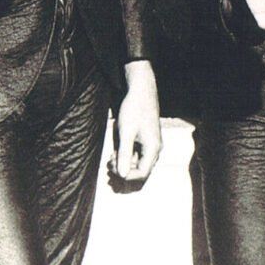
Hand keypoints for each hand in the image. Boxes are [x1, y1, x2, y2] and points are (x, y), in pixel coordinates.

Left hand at [111, 60, 160, 182]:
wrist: (141, 89)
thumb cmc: (134, 108)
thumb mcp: (125, 132)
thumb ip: (124, 154)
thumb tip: (122, 175)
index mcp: (153, 148)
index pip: (142, 174)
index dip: (126, 175)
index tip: (111, 168)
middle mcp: (156, 149)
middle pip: (141, 171)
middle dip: (124, 171)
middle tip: (108, 163)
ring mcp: (152, 144)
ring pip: (139, 163)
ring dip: (125, 164)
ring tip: (110, 157)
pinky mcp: (148, 140)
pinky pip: (139, 155)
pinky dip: (128, 156)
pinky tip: (116, 151)